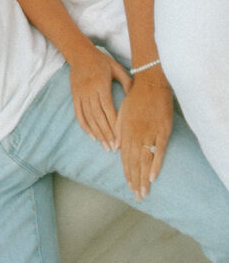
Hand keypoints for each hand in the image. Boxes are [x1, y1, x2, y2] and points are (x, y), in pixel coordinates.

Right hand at [69, 47, 131, 149]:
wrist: (80, 53)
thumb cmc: (102, 61)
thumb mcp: (117, 68)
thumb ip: (127, 82)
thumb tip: (136, 98)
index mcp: (101, 84)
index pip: (108, 109)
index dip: (114, 124)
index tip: (120, 137)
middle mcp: (90, 90)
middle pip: (98, 116)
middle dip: (106, 133)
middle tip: (113, 148)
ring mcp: (80, 94)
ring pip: (88, 117)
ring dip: (97, 133)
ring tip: (105, 146)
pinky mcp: (74, 95)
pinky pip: (78, 113)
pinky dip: (84, 126)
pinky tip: (92, 135)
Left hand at [115, 79, 172, 198]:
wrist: (150, 83)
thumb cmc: (135, 97)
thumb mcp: (122, 112)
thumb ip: (118, 130)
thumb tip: (116, 148)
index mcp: (125, 129)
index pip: (125, 156)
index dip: (127, 172)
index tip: (129, 185)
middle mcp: (135, 133)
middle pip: (134, 161)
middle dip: (135, 180)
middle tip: (137, 196)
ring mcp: (149, 132)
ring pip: (144, 159)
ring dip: (143, 177)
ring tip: (143, 192)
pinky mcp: (162, 130)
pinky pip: (158, 151)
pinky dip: (155, 164)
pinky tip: (153, 177)